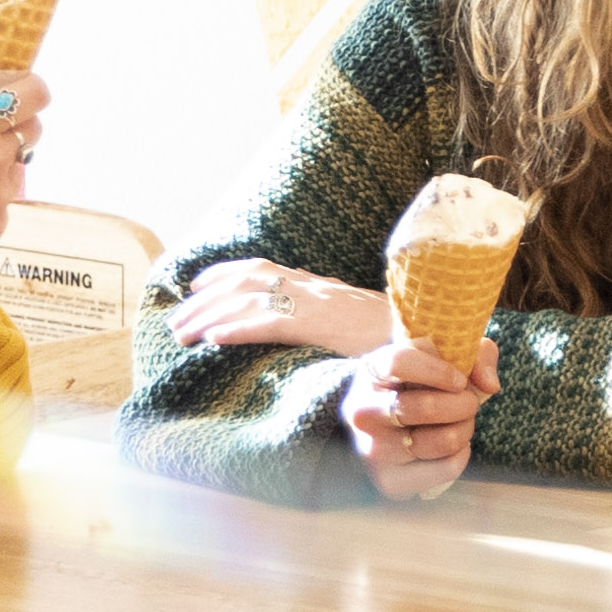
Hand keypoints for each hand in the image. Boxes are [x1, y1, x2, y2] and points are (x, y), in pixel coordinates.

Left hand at [172, 257, 395, 357]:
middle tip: (176, 319)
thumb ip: (335, 323)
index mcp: (322, 288)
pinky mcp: (322, 327)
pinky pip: (270, 324)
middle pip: (247, 282)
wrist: (435, 342)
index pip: (265, 269)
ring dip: (208, 317)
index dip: (226, 274)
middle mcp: (315, 289)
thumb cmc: (402, 339)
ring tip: (180, 334)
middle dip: (205, 300)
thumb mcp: (362, 325)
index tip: (197, 285)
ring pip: (248, 301)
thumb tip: (318, 331)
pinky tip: (211, 341)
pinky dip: (236, 330)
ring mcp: (318, 305)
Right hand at [342, 337, 483, 502]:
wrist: (383, 426)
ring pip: (442, 441)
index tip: (460, 380)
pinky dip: (462, 454)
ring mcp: (373, 449)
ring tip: (462, 422)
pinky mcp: (389, 480)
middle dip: (465, 403)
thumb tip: (490, 385)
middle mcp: (364, 412)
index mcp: (371, 372)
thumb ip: (474, 355)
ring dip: (466, 429)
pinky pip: (447, 468)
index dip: (438, 370)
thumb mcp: (441, 357)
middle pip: (427, 407)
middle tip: (470, 402)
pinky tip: (454, 445)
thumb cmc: (419, 383)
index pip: (400, 363)